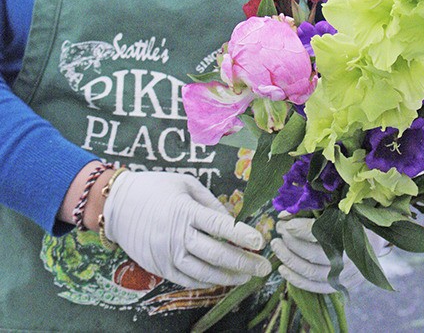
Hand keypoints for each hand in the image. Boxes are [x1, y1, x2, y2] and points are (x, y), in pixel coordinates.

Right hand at [103, 171, 271, 287]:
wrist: (117, 204)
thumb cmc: (155, 188)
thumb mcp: (185, 184)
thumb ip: (210, 203)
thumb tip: (232, 221)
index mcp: (185, 210)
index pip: (220, 226)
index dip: (242, 235)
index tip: (261, 241)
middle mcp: (176, 235)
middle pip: (216, 253)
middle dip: (243, 262)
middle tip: (264, 266)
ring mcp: (166, 254)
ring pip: (203, 272)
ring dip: (228, 276)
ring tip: (247, 276)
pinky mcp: (158, 267)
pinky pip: (186, 280)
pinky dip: (206, 282)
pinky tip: (221, 279)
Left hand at [271, 215, 368, 293]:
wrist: (375, 237)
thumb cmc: (353, 217)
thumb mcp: (337, 207)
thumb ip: (311, 209)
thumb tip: (283, 215)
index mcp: (352, 231)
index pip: (322, 233)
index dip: (300, 229)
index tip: (285, 223)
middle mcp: (350, 257)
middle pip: (314, 255)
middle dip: (291, 243)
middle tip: (279, 230)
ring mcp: (346, 274)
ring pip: (312, 273)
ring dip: (289, 260)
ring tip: (277, 247)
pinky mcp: (342, 285)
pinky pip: (316, 287)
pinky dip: (297, 280)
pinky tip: (283, 269)